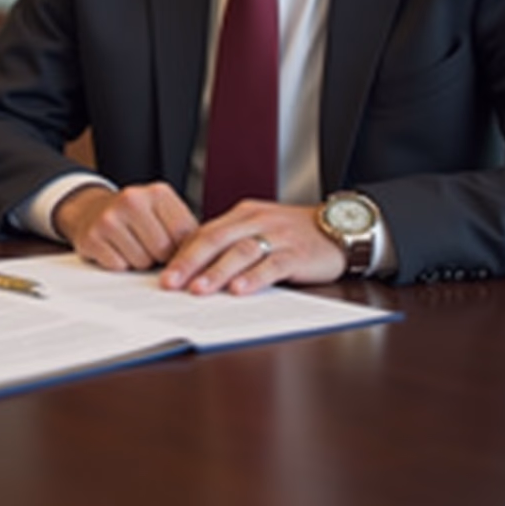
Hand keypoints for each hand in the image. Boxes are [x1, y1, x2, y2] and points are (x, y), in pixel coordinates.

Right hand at [53, 182, 195, 270]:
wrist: (90, 210)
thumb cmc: (135, 217)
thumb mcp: (163, 213)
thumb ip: (185, 231)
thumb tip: (206, 261)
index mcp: (158, 193)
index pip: (185, 235)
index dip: (182, 250)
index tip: (174, 249)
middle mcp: (133, 199)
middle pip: (163, 250)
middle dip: (159, 257)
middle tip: (149, 246)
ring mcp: (110, 217)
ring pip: (142, 261)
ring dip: (139, 262)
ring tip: (131, 246)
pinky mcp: (92, 236)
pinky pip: (119, 266)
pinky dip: (120, 264)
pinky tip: (116, 250)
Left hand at [160, 200, 344, 294]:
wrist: (340, 228)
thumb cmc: (294, 235)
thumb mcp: (259, 230)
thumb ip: (232, 244)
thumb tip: (195, 268)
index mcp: (242, 214)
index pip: (205, 232)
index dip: (183, 254)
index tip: (164, 275)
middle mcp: (256, 220)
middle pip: (216, 239)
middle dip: (190, 262)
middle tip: (170, 283)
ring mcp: (277, 236)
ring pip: (241, 252)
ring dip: (217, 272)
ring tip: (199, 290)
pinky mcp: (297, 253)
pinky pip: (272, 265)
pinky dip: (254, 278)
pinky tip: (240, 291)